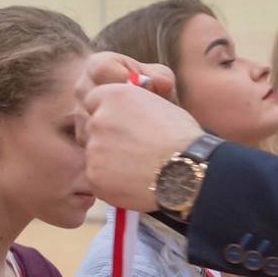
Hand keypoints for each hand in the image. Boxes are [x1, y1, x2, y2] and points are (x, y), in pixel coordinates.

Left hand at [81, 63, 202, 213]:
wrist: (186, 172)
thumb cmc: (181, 138)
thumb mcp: (158, 103)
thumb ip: (131, 104)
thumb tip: (120, 109)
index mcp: (114, 95)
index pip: (93, 100)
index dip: (107, 113)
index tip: (120, 124)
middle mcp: (99, 118)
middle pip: (90, 127)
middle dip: (106, 137)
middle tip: (132, 149)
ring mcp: (94, 148)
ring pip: (94, 154)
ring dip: (109, 160)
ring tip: (138, 167)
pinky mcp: (94, 175)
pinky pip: (97, 177)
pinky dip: (111, 181)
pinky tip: (133, 181)